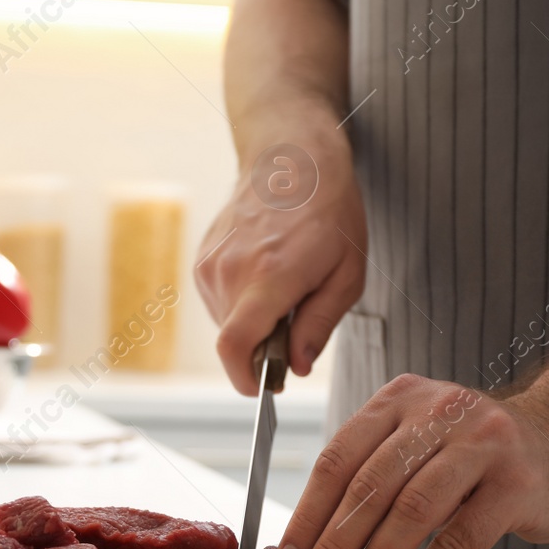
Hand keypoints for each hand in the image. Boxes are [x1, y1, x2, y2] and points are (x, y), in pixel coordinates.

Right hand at [195, 110, 366, 393]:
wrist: (291, 158)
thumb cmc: (328, 213)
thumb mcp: (346, 274)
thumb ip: (319, 325)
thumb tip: (297, 366)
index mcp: (270, 277)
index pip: (235, 347)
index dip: (244, 379)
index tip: (261, 389)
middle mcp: (231, 272)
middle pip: (236, 339)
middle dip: (264, 345)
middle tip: (297, 318)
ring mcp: (210, 264)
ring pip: (226, 322)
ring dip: (253, 320)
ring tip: (283, 284)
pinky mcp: (202, 259)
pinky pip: (219, 301)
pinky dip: (241, 301)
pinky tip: (264, 270)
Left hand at [283, 375, 548, 548]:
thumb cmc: (479, 456)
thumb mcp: (421, 444)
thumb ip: (372, 477)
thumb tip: (307, 547)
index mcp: (401, 399)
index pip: (337, 458)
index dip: (306, 513)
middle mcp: (439, 411)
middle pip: (369, 484)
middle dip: (331, 543)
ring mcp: (483, 443)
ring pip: (412, 510)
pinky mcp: (519, 483)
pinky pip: (461, 537)